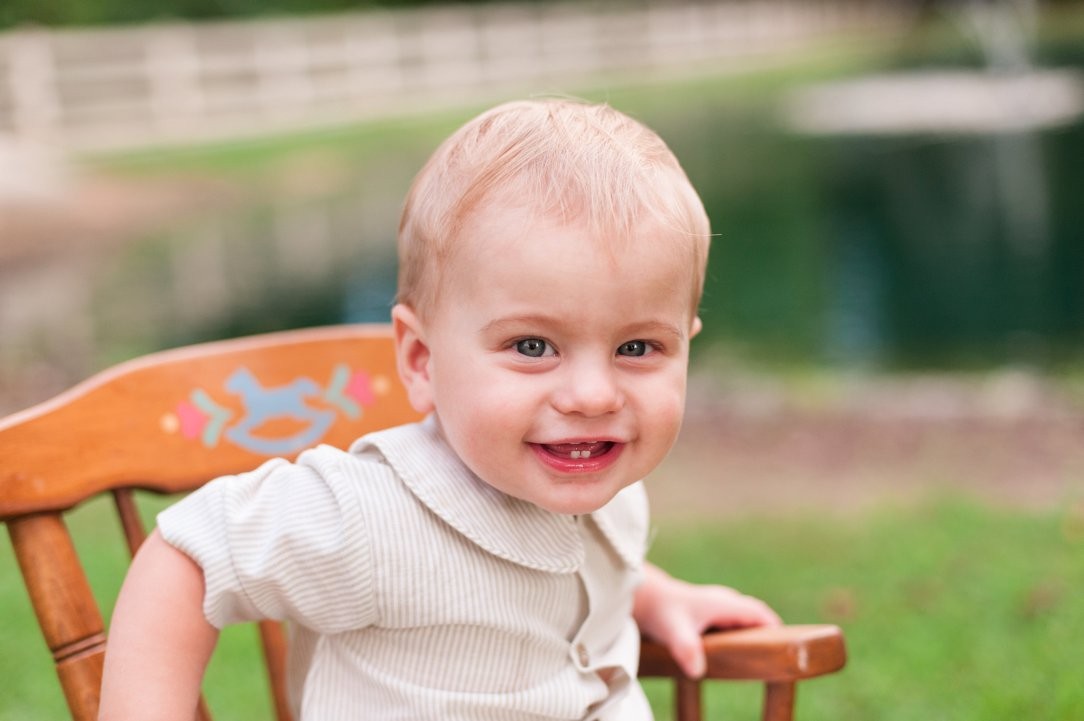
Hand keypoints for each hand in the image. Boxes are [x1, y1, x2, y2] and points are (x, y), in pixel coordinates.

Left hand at [633, 563, 780, 677]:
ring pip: (744, 621)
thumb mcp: (672, 631)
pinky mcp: (710, 614)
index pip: (760, 614)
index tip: (790, 647)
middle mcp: (724, 602)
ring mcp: (717, 607)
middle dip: (769, 635)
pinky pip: (733, 625)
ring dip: (754, 636)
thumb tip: (697, 671)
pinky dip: (739, 637)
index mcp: (724, 604)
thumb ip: (685, 648)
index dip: (776, 629)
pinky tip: (735, 656)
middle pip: (756, 617)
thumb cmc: (659, 610)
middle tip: (779, 661)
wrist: (643, 597)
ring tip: (762, 662)